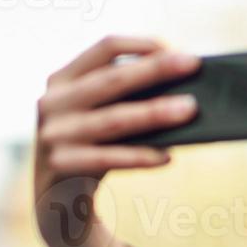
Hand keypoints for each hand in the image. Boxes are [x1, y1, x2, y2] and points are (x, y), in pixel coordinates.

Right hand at [33, 36, 198, 246]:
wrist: (58, 202)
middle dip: (155, 70)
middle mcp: (52, 102)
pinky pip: (109, 159)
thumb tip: (186, 92)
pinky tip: (168, 156)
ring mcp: (53, 134)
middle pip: (111, 80)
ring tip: (190, 109)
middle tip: (193, 65)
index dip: (141, 45)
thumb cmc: (94, 150)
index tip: (175, 49)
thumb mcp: (102, 118)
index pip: (103, 48)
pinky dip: (140, 156)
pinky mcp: (62, 166)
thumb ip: (129, 101)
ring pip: (113, 120)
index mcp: (63, 79)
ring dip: (154, 113)